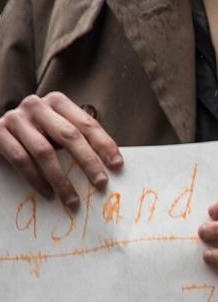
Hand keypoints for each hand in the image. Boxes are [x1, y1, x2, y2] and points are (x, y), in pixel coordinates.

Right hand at [0, 93, 123, 209]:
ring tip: (72, 200)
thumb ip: (78, 139)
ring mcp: (15, 118)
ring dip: (61, 179)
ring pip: (44, 151)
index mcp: (57, 101)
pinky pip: (21, 159)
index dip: (104, 145)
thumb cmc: (35, 132)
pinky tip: (48, 193)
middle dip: (88, 161)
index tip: (117, 166)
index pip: (86, 124)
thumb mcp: (56, 130)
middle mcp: (35, 106)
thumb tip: (111, 165)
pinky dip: (36, 179)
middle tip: (101, 183)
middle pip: (69, 135)